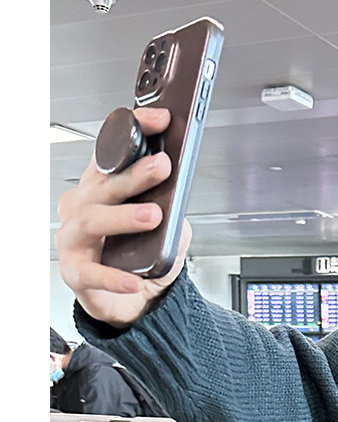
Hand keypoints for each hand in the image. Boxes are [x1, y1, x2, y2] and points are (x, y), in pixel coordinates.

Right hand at [55, 106, 189, 327]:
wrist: (132, 301)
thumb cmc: (141, 256)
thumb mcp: (164, 225)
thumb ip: (169, 206)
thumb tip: (179, 191)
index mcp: (100, 188)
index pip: (111, 152)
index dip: (133, 132)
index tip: (159, 121)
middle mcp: (82, 208)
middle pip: (104, 185)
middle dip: (134, 174)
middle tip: (162, 167)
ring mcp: (74, 239)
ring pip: (93, 220)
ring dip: (124, 217)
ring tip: (153, 216)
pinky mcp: (76, 273)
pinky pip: (93, 273)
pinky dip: (115, 276)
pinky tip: (134, 278)